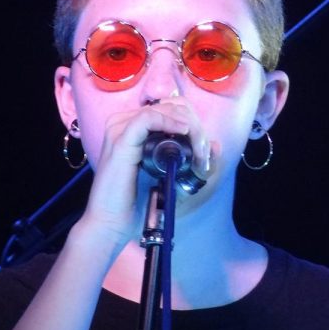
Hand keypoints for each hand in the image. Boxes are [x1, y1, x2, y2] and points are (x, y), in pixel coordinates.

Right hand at [78, 98, 211, 246]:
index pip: (171, 108)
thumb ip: (192, 161)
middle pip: (171, 106)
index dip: (194, 124)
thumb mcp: (172, 176)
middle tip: (204, 154)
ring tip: (199, 151)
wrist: (112, 223)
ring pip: (164, 110)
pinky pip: (148, 118)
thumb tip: (216, 144)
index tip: (204, 152)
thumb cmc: (137, 202)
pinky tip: (184, 133)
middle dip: (195, 126)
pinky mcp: (121, 139)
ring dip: (189, 127)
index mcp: (133, 127)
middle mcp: (124, 122)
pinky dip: (170, 122)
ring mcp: (120, 129)